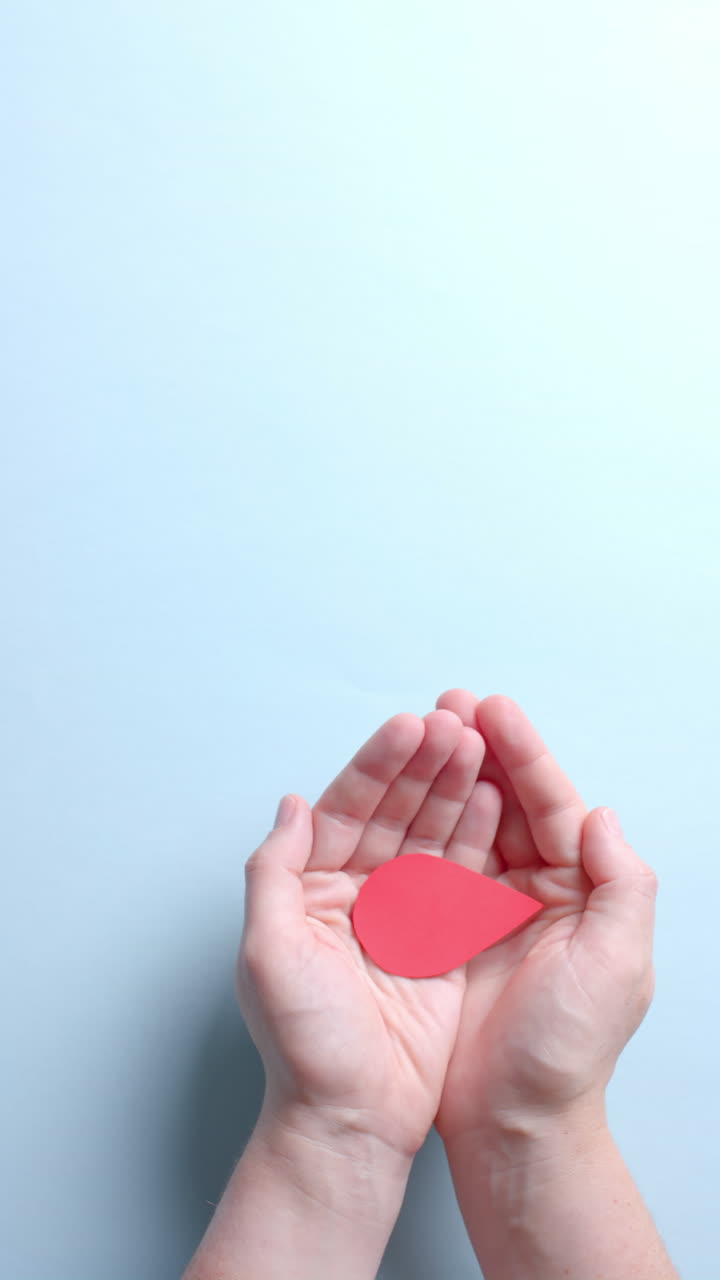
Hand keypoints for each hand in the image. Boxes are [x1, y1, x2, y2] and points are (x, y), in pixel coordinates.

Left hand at [236, 709, 488, 1160]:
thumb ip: (273, 870)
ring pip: (431, 834)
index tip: (409, 726)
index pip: (345, 808)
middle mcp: (357, 892)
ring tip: (479, 746)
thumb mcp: (268, 950)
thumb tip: (291, 801)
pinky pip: (462, 877)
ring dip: (454, 789)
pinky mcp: (441, 940)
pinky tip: (495, 801)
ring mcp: (402, 914)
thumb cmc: (303, 1045)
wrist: (350, 1119)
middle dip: (423, 766)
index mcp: (311, 888)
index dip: (377, 765)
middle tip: (455, 724)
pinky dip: (479, 838)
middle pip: (393, 812)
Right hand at [431, 691, 657, 1142]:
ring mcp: (494, 906)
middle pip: (512, 801)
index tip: (492, 710)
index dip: (524, 754)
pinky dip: (427, 822)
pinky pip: (439, 860)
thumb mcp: (617, 966)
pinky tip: (410, 791)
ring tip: (427, 729)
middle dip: (483, 749)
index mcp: (584, 891)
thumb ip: (622, 885)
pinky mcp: (452, 927)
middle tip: (451, 704)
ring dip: (452, 774)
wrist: (514, 1123)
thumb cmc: (566, 1052)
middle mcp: (542, 890)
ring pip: (473, 821)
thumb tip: (602, 816)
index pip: (554, 804)